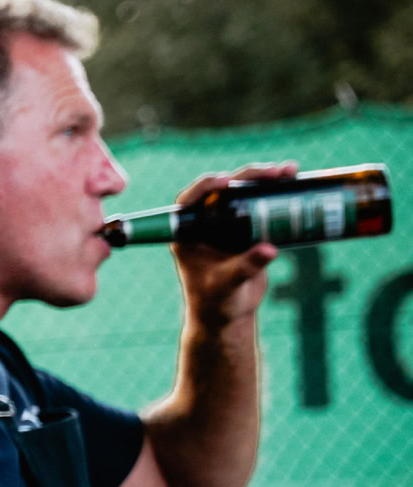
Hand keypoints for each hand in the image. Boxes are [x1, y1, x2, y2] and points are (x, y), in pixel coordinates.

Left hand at [171, 161, 295, 331]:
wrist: (228, 315)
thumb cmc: (215, 303)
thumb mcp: (227, 284)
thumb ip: (245, 267)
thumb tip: (269, 249)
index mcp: (187, 234)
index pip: (189, 201)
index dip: (206, 186)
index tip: (226, 180)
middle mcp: (205, 224)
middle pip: (225, 190)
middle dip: (250, 177)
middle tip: (276, 172)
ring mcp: (227, 224)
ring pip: (246, 194)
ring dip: (268, 180)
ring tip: (292, 171)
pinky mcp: (248, 230)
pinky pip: (263, 207)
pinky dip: (279, 195)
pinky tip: (298, 184)